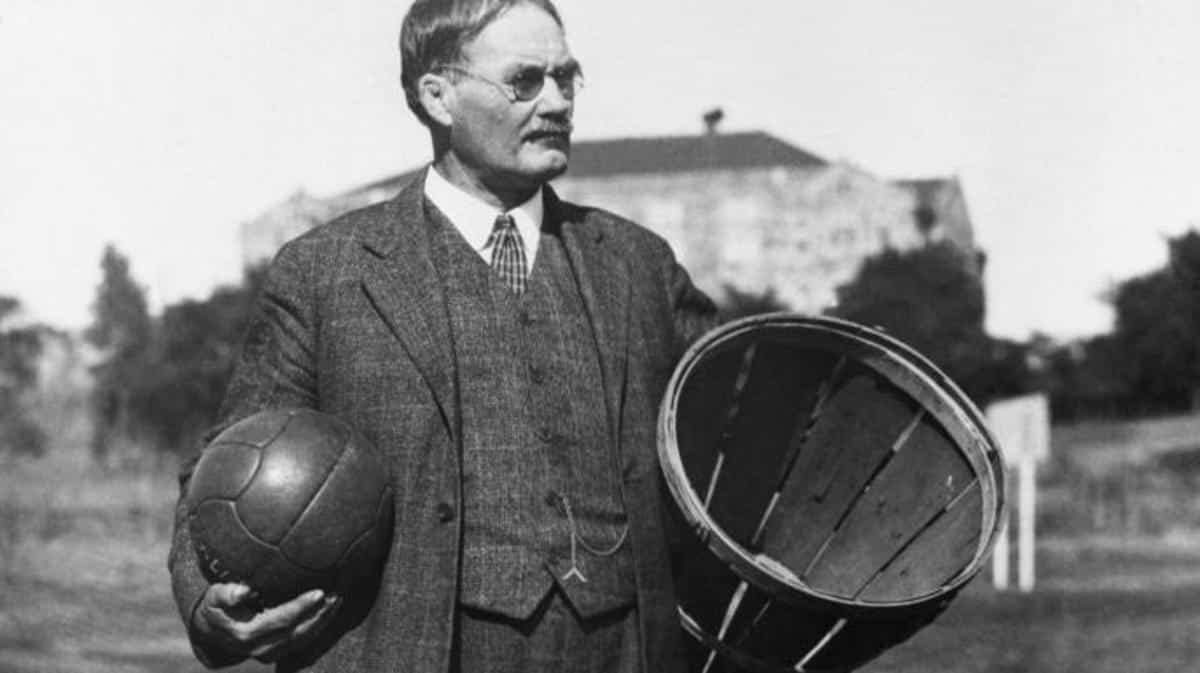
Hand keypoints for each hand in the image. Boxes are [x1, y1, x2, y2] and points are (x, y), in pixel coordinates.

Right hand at [192, 583, 339, 662]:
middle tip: (337, 595)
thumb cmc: (215, 610)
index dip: (301, 607)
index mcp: (247, 634)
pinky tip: (330, 611)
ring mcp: (271, 653)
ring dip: (323, 621)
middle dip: (320, 614)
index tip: (319, 592)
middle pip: (298, 631)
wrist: (212, 636)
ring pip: (304, 639)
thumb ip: (226, 594)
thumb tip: (244, 590)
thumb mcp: (213, 599)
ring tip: (338, 600)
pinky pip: (304, 641)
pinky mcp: (279, 652)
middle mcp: (262, 648)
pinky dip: (319, 626)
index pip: (281, 620)